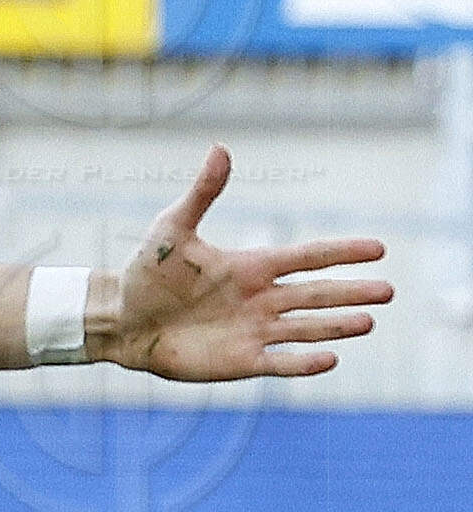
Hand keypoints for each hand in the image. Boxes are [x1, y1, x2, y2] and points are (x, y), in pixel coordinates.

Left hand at [101, 145, 390, 379]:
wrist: (121, 319)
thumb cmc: (146, 272)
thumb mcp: (172, 229)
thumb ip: (202, 194)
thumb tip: (221, 149)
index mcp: (250, 266)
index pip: (306, 257)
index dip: (341, 253)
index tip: (378, 248)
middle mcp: (260, 299)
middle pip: (315, 294)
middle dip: (351, 293)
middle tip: (388, 291)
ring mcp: (254, 331)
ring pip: (306, 328)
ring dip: (336, 326)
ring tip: (369, 322)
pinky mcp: (241, 361)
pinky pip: (280, 362)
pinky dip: (304, 362)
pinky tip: (330, 359)